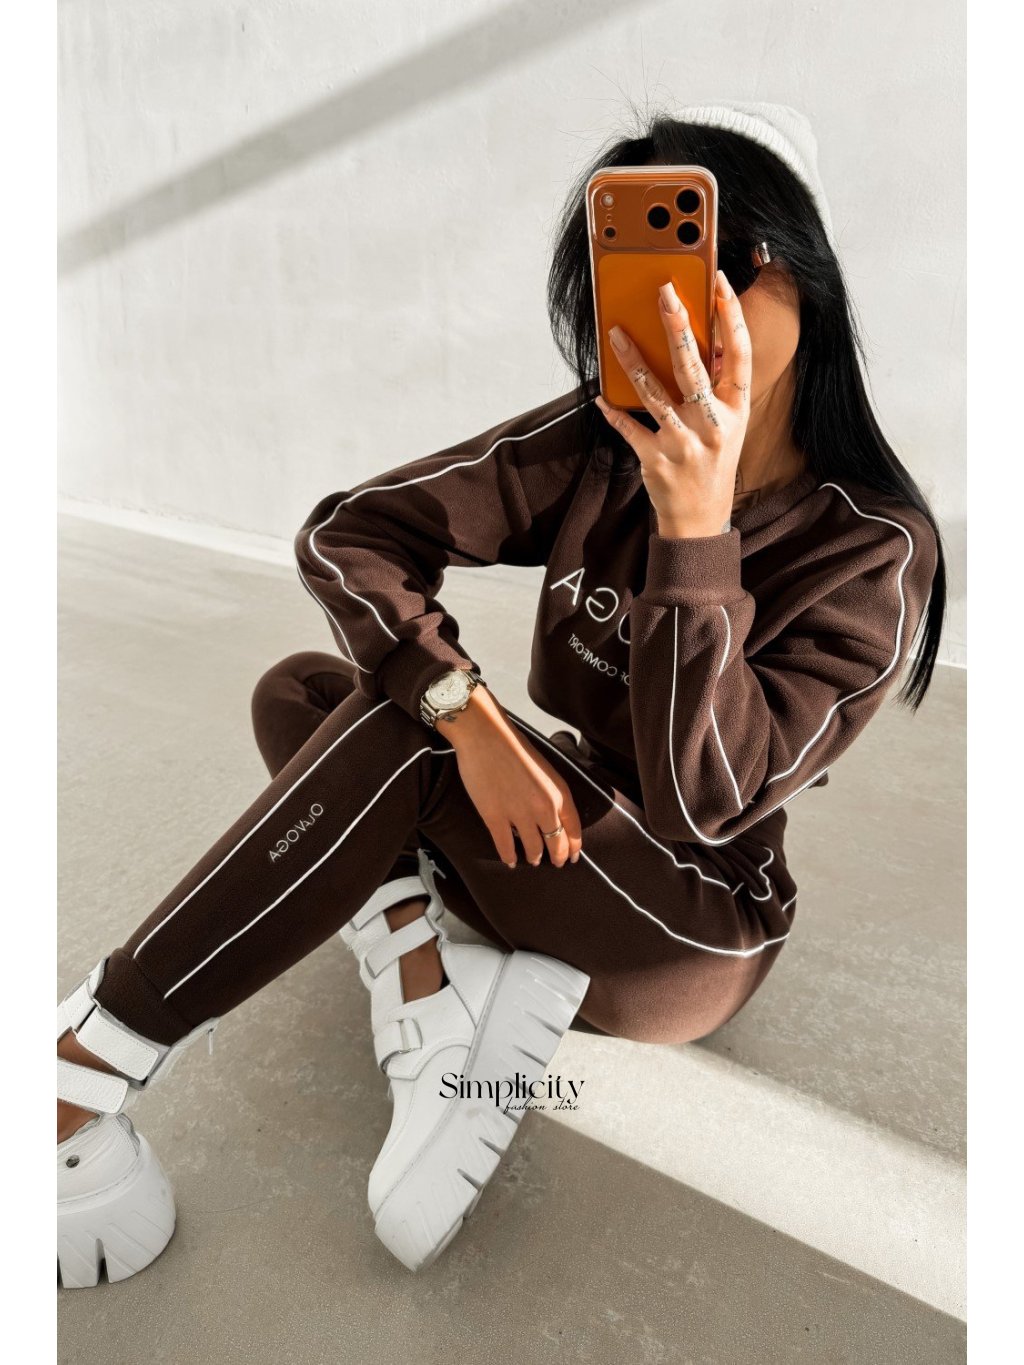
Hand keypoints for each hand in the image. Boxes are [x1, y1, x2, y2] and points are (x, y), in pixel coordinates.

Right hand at [442, 688, 582, 868]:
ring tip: (532, 860)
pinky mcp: (495, 818)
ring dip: (534, 857)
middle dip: (557, 857)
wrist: (485, 735)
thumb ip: (551, 793)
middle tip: (556, 863)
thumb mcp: (544, 769)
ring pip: (533, 849)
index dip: (574, 846)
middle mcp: (544, 807)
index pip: (573, 828)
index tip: (573, 856)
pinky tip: (510, 861)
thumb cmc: (513, 746)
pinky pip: (506, 846)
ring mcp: (519, 814)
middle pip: (556, 843)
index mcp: (559, 792)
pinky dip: (509, 857)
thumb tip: (550, 816)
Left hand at [595, 269, 751, 537]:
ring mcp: (684, 442)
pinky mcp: (656, 458)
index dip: (730, 316)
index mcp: (736, 409)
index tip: (718, 283)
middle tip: (664, 293)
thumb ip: (718, 386)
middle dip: (677, 325)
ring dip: (632, 359)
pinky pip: (630, 427)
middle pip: (692, 365)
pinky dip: (613, 412)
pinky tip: (599, 397)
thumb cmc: (713, 461)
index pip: (738, 354)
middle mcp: (713, 424)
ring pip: (654, 391)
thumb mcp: (729, 424)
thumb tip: (698, 337)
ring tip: (615, 333)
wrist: (700, 517)